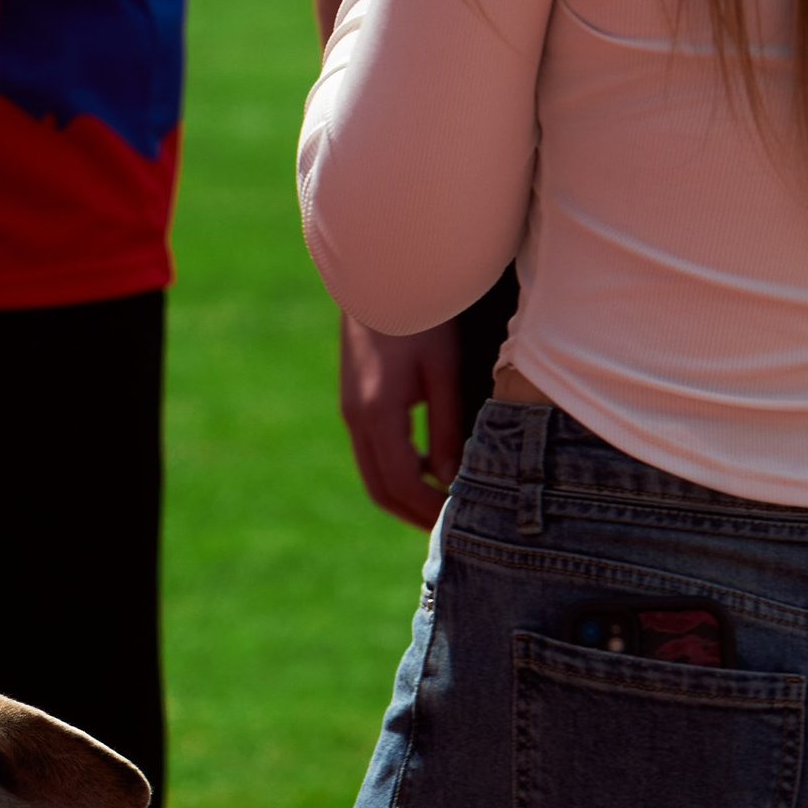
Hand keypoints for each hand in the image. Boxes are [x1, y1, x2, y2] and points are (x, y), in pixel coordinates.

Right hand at [338, 312, 463, 529]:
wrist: (378, 276)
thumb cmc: (420, 319)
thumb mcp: (442, 373)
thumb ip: (445, 430)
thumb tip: (451, 481)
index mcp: (377, 414)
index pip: (401, 483)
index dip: (428, 510)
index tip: (457, 523)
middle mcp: (356, 419)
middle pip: (380, 488)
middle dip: (413, 513)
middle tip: (448, 530)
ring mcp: (350, 411)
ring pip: (373, 473)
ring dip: (404, 495)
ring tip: (441, 505)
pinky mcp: (354, 402)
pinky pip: (372, 452)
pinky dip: (397, 471)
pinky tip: (427, 465)